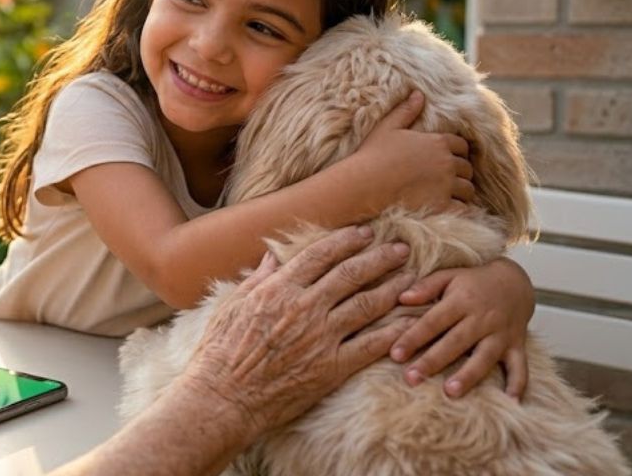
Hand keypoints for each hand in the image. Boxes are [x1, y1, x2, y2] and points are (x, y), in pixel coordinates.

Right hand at [185, 225, 416, 437]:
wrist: (224, 398)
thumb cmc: (220, 352)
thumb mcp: (232, 306)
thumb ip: (258, 279)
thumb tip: (272, 256)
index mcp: (278, 289)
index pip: (320, 255)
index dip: (345, 241)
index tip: (364, 233)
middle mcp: (303, 308)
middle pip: (350, 274)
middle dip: (379, 258)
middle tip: (400, 249)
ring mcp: (320, 338)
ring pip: (366, 305)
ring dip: (392, 288)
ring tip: (410, 278)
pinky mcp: (331, 368)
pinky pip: (370, 345)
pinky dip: (392, 331)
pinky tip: (407, 322)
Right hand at [354, 91, 473, 213]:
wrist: (362, 185)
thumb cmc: (372, 155)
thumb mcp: (387, 128)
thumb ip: (406, 111)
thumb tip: (418, 93)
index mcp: (437, 143)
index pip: (462, 146)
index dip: (457, 152)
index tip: (449, 158)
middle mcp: (446, 163)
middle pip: (467, 168)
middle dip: (460, 173)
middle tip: (448, 179)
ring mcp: (446, 186)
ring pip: (467, 189)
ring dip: (461, 192)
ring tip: (450, 195)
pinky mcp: (441, 206)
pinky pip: (461, 208)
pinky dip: (458, 209)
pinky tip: (448, 208)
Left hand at [389, 257, 534, 399]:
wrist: (514, 281)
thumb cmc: (474, 282)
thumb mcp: (449, 276)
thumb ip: (426, 286)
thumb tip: (402, 298)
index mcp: (461, 300)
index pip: (433, 321)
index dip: (413, 337)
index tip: (395, 354)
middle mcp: (482, 319)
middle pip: (455, 343)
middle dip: (433, 361)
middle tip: (412, 378)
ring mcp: (501, 334)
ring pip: (484, 357)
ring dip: (469, 376)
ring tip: (451, 392)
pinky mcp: (517, 346)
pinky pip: (520, 367)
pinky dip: (518, 385)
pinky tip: (510, 402)